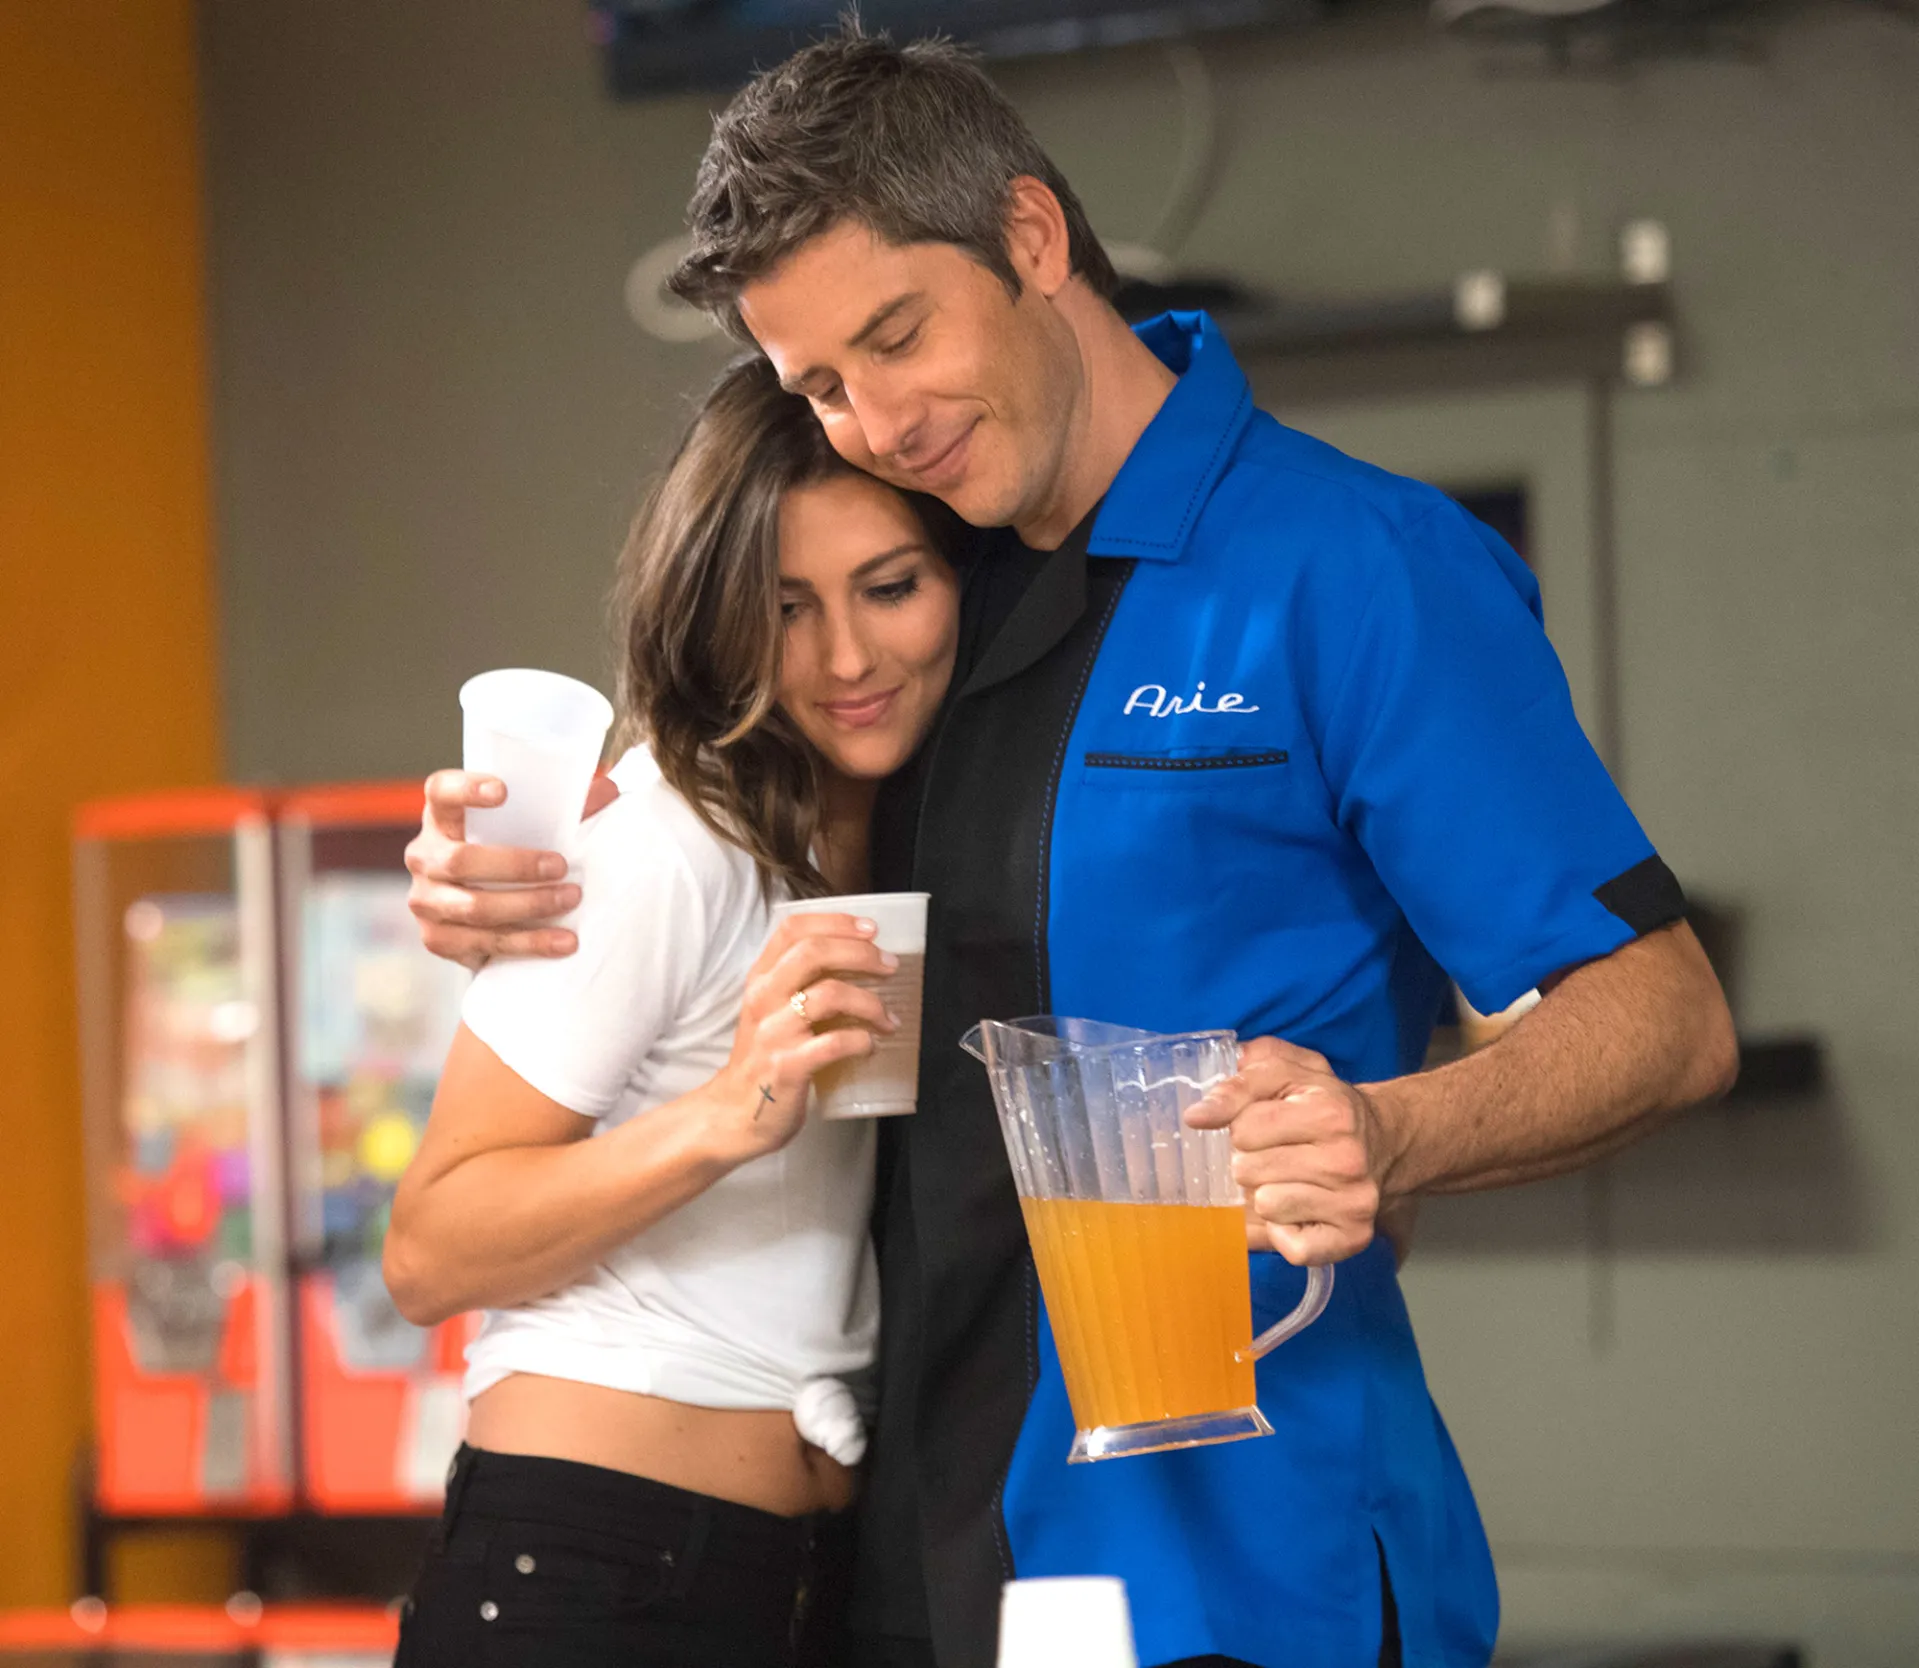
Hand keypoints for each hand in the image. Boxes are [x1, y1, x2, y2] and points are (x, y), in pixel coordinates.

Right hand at [404, 770, 613, 969]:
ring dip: (528, 906)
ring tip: (571, 901)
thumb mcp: (530, 827)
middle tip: (561, 866)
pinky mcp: (437, 938)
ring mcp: (426, 900)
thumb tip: (609, 790)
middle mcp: (424, 856)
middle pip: (460, 860)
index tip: (504, 791)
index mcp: (442, 817)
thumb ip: (565, 808)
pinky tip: (561, 942)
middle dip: (516, 865)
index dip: (466, 789)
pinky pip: (482, 944)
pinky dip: (528, 944)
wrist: (485, 911)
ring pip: (473, 907)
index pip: (441, 792)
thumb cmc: (511, 852)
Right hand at [697, 912, 900, 1170]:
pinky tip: (870, 1047)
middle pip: (813, 952)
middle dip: (860, 953)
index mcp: (760, 979)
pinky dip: (861, 1041)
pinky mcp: (787, 1066)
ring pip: (829, 994)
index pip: (793, 929)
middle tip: (890, 965)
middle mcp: (763, 998)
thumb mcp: (772, 1011)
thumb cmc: (764, 1058)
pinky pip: (834, 1042)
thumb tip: (862, 962)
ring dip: (870, 1003)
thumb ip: (802, 984)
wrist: (733, 1114)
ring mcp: (773, 1032)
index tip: (871, 928)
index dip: (835, 921)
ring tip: (889, 1018)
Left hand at [1185, 1037, 1398, 1265]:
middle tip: (1276, 1154)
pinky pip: (1290, 1248)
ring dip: (1264, 1196)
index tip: (1264, 1124)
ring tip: (1287, 1181)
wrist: (1383, 1140)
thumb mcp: (1285, 1075)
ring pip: (1265, 1206)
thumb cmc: (1323, 1105)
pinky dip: (1283, 1233)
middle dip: (1250, 1161)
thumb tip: (1197, 1116)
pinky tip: (1297, 1211)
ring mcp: (1353, 1203)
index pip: (1244, 1128)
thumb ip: (1238, 1084)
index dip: (1243, 1126)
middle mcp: (1346, 1160)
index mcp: (1330, 1113)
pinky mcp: (1353, 1238)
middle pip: (1247, 1170)